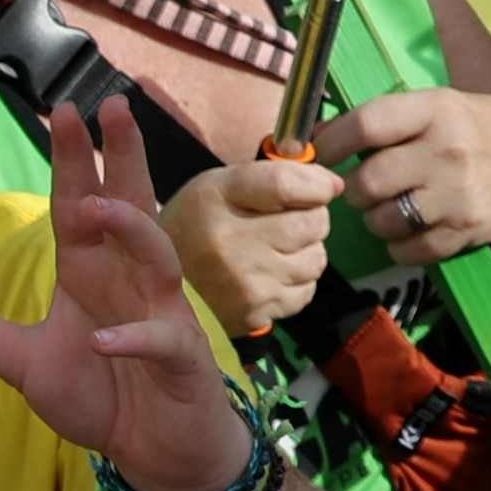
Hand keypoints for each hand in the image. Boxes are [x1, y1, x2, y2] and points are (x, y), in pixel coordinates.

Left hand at [0, 100, 258, 490]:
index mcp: (95, 274)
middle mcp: (133, 281)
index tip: (64, 109)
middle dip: (123, 159)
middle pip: (131, 207)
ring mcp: (162, 315)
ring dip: (130, 231)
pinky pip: (160, 339)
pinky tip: (106, 340)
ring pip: (156, 258)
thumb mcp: (28, 364)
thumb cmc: (105, 393)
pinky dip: (135, 337)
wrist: (160, 449)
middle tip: (114, 107)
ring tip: (97, 209)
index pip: (81, 206)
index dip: (74, 161)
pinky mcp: (181, 358)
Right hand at [165, 151, 341, 338]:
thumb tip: (335, 186)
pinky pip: (305, 291)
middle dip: (312, 219)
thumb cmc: (197, 225)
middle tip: (287, 223)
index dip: (316, 184)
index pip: (288, 183)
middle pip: (314, 223)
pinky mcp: (253, 315)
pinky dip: (296, 283)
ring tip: (276, 251)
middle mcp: (230, 243)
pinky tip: (270, 276)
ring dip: (306, 252)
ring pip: (316, 259)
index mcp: (217, 198)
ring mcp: (243, 284)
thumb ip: (278, 175)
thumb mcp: (222, 185)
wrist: (154, 286)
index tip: (320, 189)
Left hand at [322, 84, 490, 266]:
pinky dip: (399, 244)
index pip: (367, 124)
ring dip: (376, 218)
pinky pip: (406, 249)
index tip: (318, 153)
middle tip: (363, 187)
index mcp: (438, 110)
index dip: (331, 143)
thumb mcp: (445, 107)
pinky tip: (412, 228)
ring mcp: (457, 195)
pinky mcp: (464, 232)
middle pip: (367, 181)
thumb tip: (321, 139)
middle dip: (354, 189)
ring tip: (392, 206)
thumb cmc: (483, 130)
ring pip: (381, 220)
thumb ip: (393, 120)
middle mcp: (447, 151)